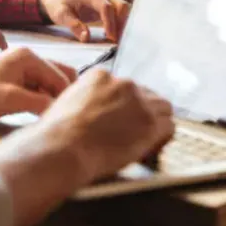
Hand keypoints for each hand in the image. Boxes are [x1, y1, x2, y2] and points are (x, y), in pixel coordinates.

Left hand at [0, 47, 77, 120]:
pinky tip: (36, 114)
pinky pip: (35, 89)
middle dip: (62, 95)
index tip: (67, 117)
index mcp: (28, 56)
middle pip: (58, 76)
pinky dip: (39, 100)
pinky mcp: (12, 80)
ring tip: (49, 118)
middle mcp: (26, 58)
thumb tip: (61, 110)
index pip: (61, 76)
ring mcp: (19, 68)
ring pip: (47, 84)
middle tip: (59, 116)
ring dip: (50, 99)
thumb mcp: (11, 100)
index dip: (65, 98)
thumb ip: (40, 103)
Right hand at [26, 69, 173, 183]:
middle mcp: (123, 84)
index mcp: (100, 76)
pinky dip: (161, 139)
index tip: (118, 119)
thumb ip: (86, 100)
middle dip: (141, 112)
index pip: (124, 87)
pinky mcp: (150, 123)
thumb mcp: (66, 103)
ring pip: (162, 108)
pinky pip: (169, 127)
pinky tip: (147, 149)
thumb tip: (93, 113)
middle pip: (146, 95)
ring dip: (154, 124)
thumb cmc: (57, 134)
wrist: (63, 148)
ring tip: (141, 141)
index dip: (123, 106)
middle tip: (131, 132)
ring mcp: (139, 102)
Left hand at [39, 0, 130, 42]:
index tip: (110, 37)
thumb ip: (74, 26)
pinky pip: (118, 13)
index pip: (106, 7)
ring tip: (118, 40)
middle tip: (118, 41)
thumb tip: (86, 37)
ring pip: (122, 9)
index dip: (110, 23)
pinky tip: (114, 35)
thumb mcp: (61, 15)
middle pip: (120, 6)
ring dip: (123, 24)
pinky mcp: (106, 4)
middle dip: (122, 24)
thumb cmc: (57, 4)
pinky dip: (120, 23)